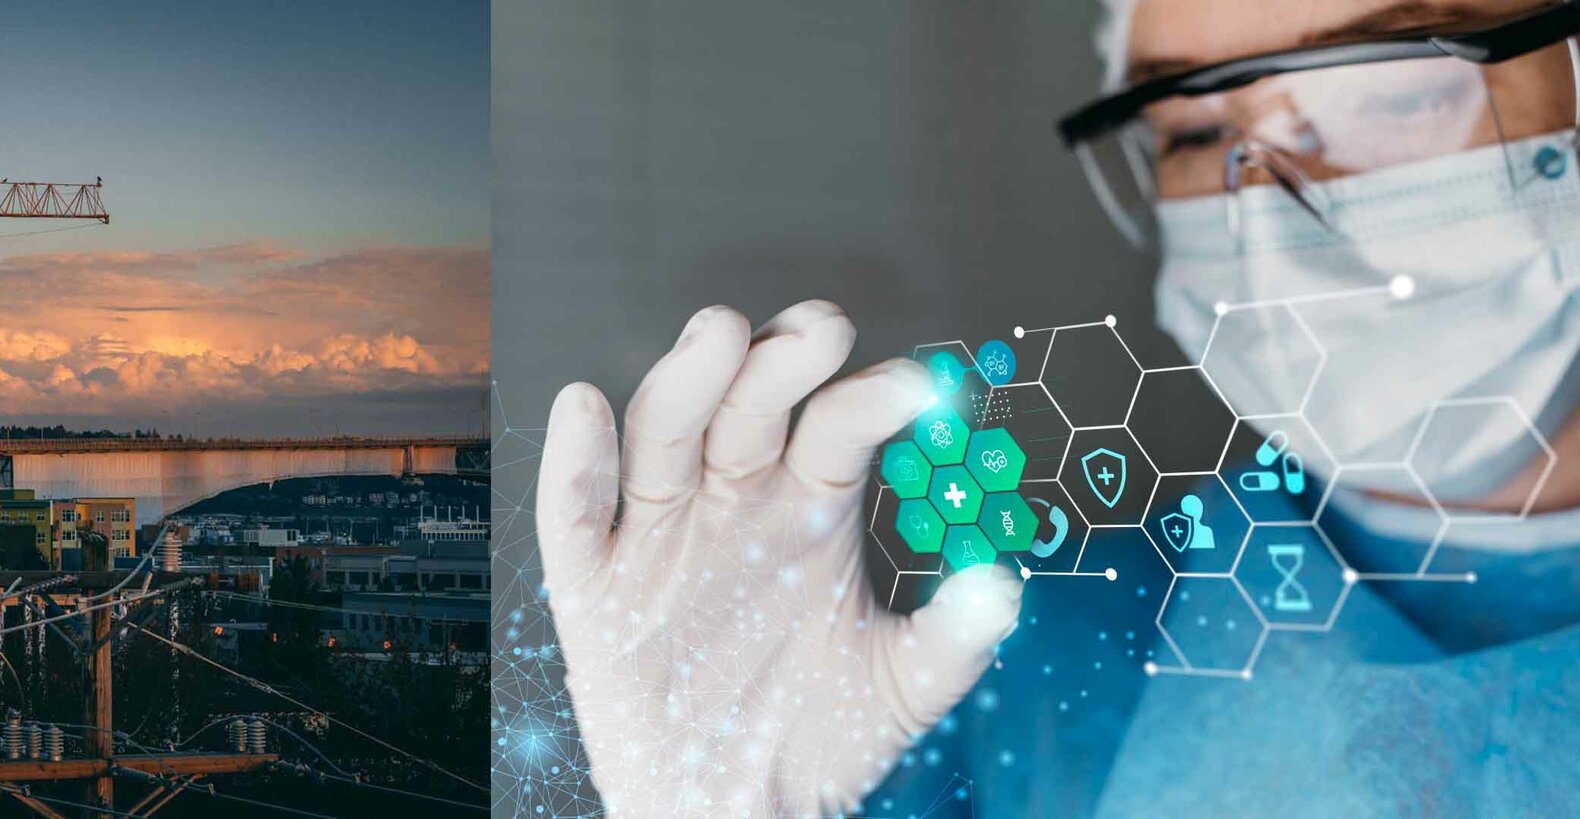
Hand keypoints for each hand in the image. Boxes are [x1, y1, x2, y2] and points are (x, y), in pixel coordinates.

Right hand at [534, 302, 1022, 815]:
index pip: (836, 424)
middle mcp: (733, 501)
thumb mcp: (903, 688)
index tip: (917, 389)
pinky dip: (575, 461)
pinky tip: (585, 411)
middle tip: (820, 331)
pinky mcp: (595, 583)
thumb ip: (955, 637)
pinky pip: (576, 513)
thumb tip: (1004, 585)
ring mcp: (661, 534)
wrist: (736, 812)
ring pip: (664, 432)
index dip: (871, 398)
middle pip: (749, 403)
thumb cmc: (818, 740)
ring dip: (688, 381)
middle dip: (780, 360)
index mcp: (807, 508)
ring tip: (718, 337)